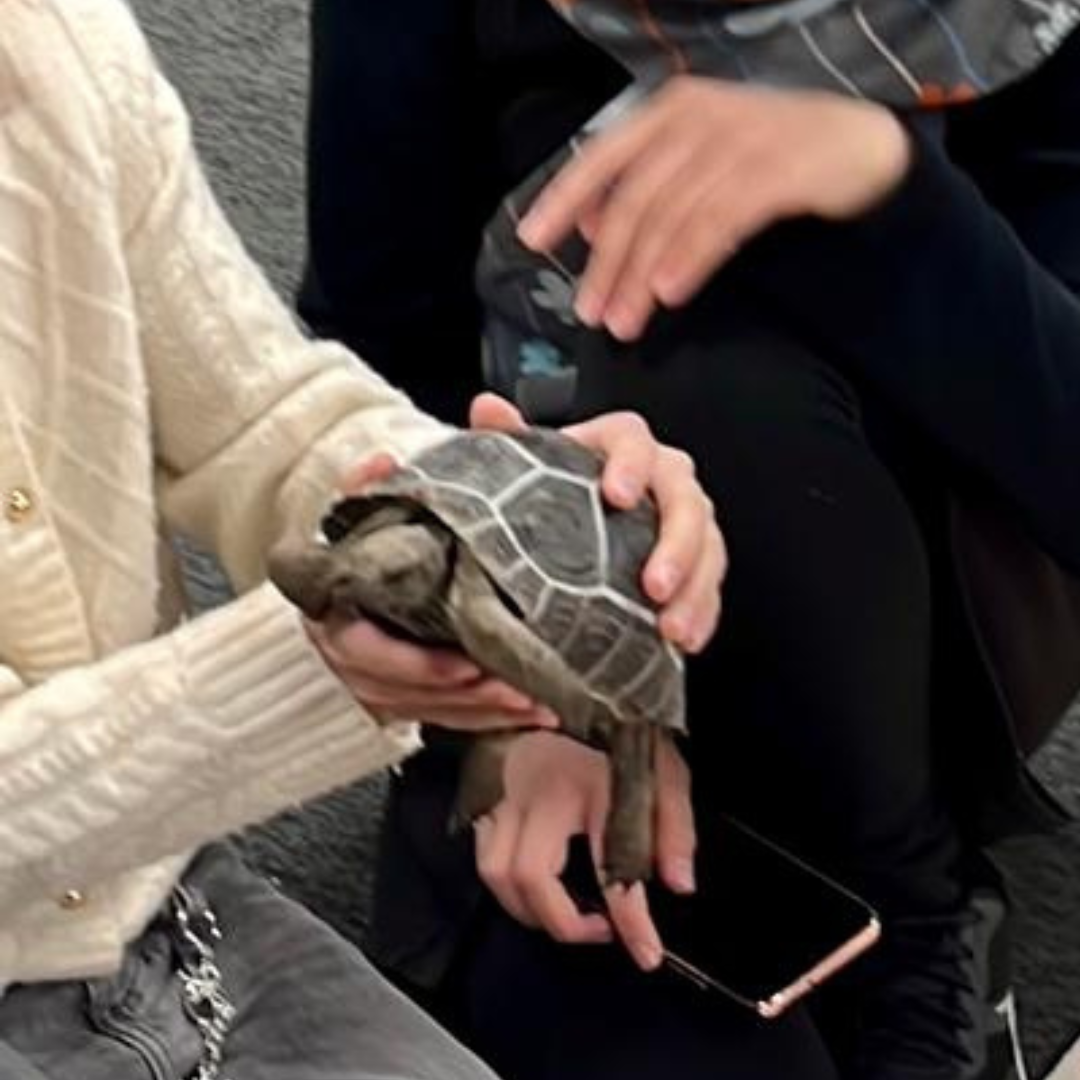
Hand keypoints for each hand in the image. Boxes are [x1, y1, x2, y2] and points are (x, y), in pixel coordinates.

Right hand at [322, 447, 557, 731]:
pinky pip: (446, 721)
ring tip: (535, 704)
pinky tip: (532, 716)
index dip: (414, 666)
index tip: (463, 667)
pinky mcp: (406, 700)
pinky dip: (489, 722)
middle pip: (403, 695)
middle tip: (515, 689)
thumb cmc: (374, 539)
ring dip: (483, 713)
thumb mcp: (369, 509)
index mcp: (333, 611)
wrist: (368, 565)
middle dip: (462, 698)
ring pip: (428, 713)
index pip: (363, 652)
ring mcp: (375, 684)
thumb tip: (381, 463)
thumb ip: (368, 487)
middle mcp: (348, 655)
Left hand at [471, 394, 724, 653]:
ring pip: (708, 545)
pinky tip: (685, 641)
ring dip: (694, 588)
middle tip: (654, 586)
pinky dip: (703, 612)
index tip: (619, 495)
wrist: (575, 517)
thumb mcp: (529, 462)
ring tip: (670, 628)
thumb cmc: (557, 485)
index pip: (634, 440)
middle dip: (677, 544)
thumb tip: (488, 409)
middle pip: (685, 499)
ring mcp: (686, 517)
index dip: (631, 464)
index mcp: (621, 444)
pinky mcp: (698, 558)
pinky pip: (711, 582)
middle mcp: (663, 475)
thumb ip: (510, 435)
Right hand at [474, 730, 694, 970]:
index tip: (645, 951)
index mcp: (588, 781)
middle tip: (600, 927)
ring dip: (528, 908)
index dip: (631, 920)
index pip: (610, 865)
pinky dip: (505, 882)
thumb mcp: (659, 767)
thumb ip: (673, 825)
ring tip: (565, 911)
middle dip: (563, 921)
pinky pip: (481, 853)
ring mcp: (503, 792)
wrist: (564, 678)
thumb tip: (678, 882)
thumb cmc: (613, 724)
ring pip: (495, 873)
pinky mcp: (484, 793)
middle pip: (527, 878)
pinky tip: (533, 883)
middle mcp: (536, 791)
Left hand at [517, 77, 911, 340]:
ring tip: (625, 320)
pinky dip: (690, 258)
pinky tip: (670, 292)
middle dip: (607, 263)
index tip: (533, 239)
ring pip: (672, 215)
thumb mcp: (700, 168)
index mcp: (671, 114)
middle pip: (634, 199)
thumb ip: (648, 191)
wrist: (863, 146)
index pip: (601, 158)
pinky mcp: (779, 167)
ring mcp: (740, 138)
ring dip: (642, 275)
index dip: (563, 198)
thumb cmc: (774, 161)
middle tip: (590, 313)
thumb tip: (590, 226)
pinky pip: (720, 219)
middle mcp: (698, 118)